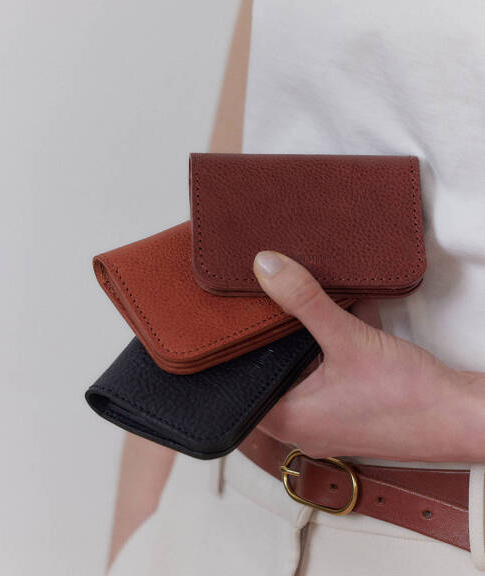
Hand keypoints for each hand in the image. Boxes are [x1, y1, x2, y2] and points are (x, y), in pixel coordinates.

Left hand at [253, 251, 484, 461]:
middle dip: (273, 342)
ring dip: (303, 345)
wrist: (462, 417)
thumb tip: (266, 267)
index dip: (235, 353)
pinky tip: (338, 321)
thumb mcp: (348, 339)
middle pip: (270, 377)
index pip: (239, 386)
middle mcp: (304, 427)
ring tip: (295, 312)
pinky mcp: (351, 413)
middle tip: (262, 309)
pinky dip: (328, 352)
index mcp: (290, 419)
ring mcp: (328, 423)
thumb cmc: (408, 395)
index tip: (234, 323)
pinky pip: (327, 378)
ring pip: (301, 375)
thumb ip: (305, 301)